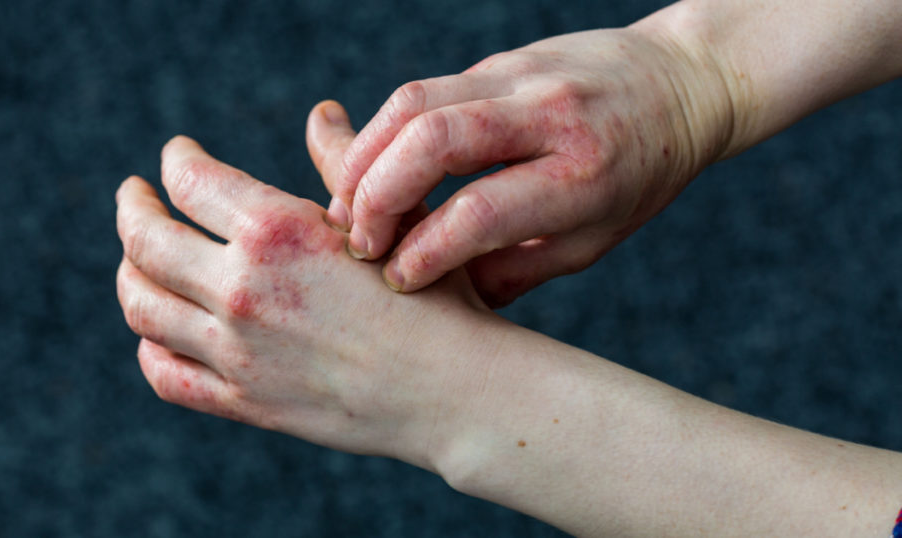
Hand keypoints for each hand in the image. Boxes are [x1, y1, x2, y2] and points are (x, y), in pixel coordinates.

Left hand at [115, 135, 491, 470]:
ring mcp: (236, 351)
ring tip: (136, 258)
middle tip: (132, 195)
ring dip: (129, 272)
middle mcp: (242, 289)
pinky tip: (157, 331)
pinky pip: (165, 374)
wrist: (453, 390)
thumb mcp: (392, 218)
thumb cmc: (437, 295)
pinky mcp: (243, 401)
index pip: (190, 180)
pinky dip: (149, 345)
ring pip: (142, 305)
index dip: (173, 160)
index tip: (173, 155)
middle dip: (131, 208)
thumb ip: (343, 164)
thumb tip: (320, 113)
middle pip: (145, 240)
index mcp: (276, 231)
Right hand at [322, 26, 731, 306]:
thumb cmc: (640, 176)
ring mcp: (521, 75)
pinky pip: (424, 90)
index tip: (398, 280)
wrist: (680, 82)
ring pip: (414, 102)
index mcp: (583, 176)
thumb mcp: (594, 239)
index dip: (424, 252)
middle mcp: (551, 115)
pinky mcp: (499, 61)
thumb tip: (443, 303)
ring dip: (364, 157)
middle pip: (433, 140)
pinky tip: (374, 170)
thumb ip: (517, 268)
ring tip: (346, 205)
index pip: (480, 211)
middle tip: (358, 241)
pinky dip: (385, 132)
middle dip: (376, 196)